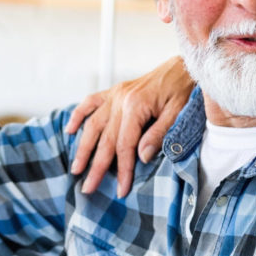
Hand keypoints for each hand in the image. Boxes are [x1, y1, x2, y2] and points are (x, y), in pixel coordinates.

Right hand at [65, 56, 194, 196]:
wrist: (185, 66)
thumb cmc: (185, 89)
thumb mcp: (178, 113)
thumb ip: (159, 135)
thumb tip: (141, 157)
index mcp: (136, 106)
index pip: (124, 145)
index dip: (122, 170)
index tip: (120, 190)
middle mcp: (120, 99)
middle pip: (104, 139)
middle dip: (95, 166)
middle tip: (87, 188)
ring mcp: (116, 94)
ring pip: (92, 124)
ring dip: (82, 147)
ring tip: (76, 168)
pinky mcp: (115, 91)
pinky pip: (90, 102)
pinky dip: (78, 116)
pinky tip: (70, 131)